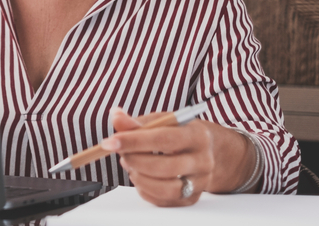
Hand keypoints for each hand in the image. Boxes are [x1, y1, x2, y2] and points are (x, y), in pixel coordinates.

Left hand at [99, 107, 255, 206]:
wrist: (207, 150)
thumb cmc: (179, 133)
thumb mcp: (162, 121)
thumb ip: (137, 121)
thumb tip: (115, 116)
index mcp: (197, 136)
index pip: (164, 139)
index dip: (134, 141)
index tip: (111, 142)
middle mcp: (203, 161)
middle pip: (165, 167)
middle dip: (136, 161)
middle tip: (121, 154)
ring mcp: (200, 182)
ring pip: (166, 189)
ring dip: (140, 178)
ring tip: (131, 165)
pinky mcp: (192, 198)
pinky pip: (164, 201)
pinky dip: (145, 190)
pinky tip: (140, 177)